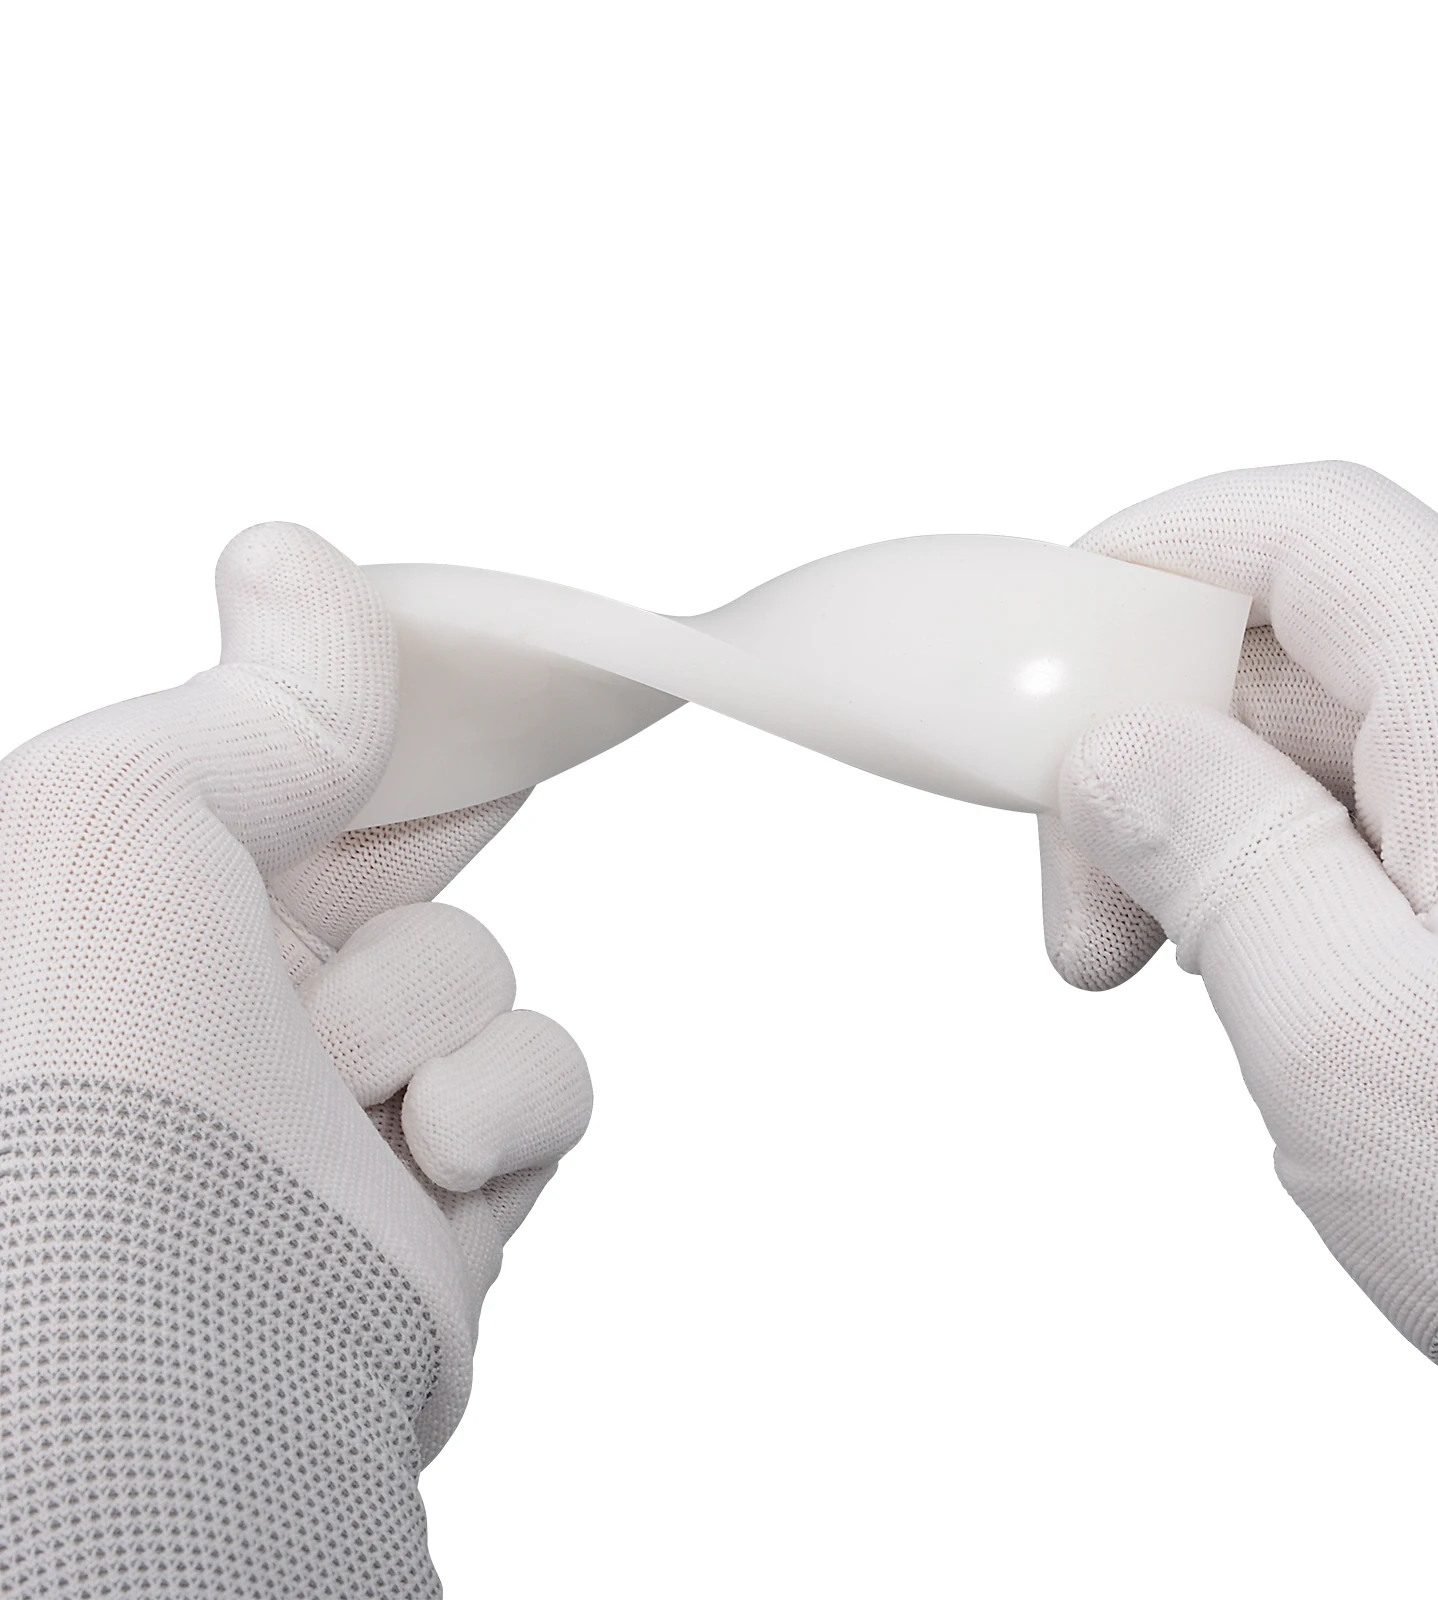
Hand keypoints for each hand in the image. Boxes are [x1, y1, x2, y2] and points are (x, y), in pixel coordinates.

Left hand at [0, 526, 591, 1596]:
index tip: (475, 661)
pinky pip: (541, 1079)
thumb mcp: (129, 814)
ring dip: (438, 1011)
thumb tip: (292, 557)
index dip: (382, 713)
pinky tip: (435, 1155)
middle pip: (399, 863)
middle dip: (428, 845)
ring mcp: (335, 1103)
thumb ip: (254, 694)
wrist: (168, 1363)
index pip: (287, 770)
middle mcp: (228, 1006)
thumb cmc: (90, 1081)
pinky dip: (505, 1105)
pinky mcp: (437, 1188)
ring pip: (479, 969)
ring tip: (355, 1089)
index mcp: (138, 906)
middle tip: (489, 780)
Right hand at [1040, 461, 1437, 1479]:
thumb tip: (1113, 747)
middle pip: (1297, 647)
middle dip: (1148, 744)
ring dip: (1199, 827)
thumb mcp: (1344, 1035)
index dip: (1156, 557)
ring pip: (1318, 746)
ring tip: (1152, 965)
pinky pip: (1365, 830)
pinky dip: (1267, 878)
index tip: (1045, 666)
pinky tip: (1251, 983)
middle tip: (1083, 910)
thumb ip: (1217, 854)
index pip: (1314, 536)